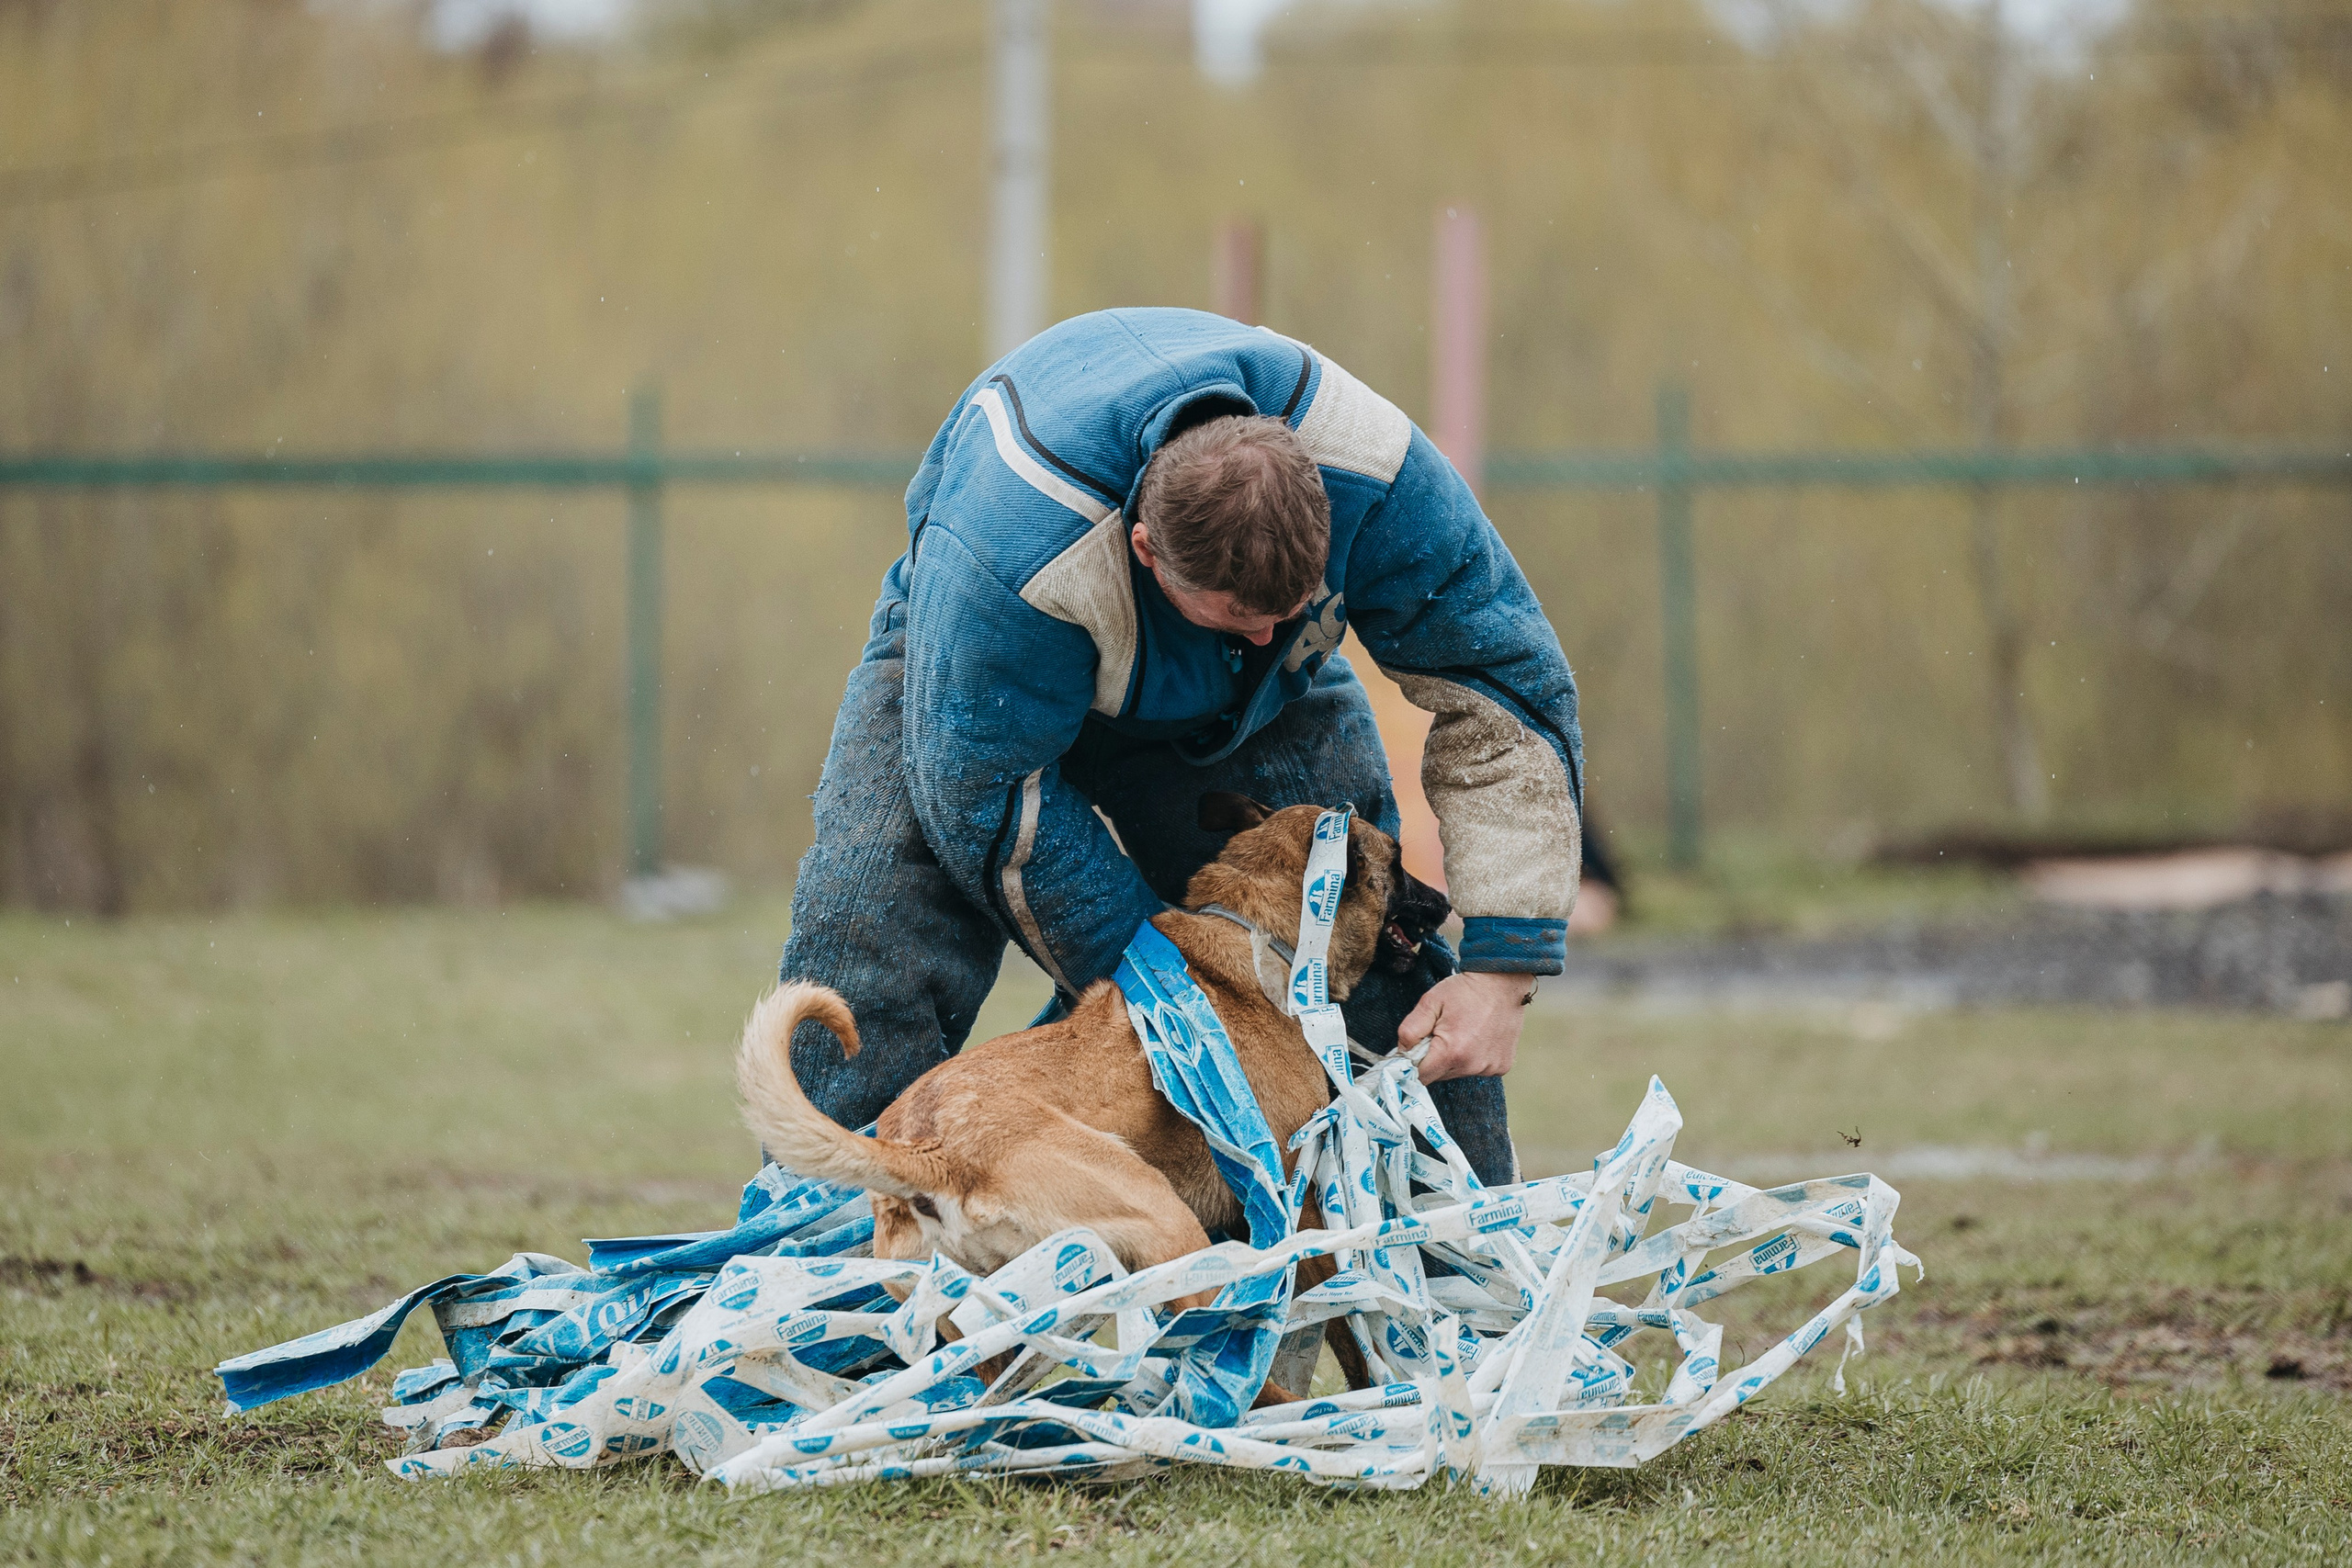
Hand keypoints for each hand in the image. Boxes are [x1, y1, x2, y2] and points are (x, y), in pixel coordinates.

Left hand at [1399, 970, 1534, 1082]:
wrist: (1502, 982)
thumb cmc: (1465, 991)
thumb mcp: (1430, 1002)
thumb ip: (1410, 1030)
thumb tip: (1401, 1052)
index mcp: (1451, 1052)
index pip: (1420, 1076)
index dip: (1413, 1064)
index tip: (1416, 1049)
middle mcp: (1472, 1065)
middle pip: (1439, 1076)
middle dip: (1434, 1059)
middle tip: (1441, 1034)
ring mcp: (1489, 1068)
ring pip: (1458, 1073)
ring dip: (1454, 1059)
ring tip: (1462, 1033)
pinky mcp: (1501, 1067)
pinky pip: (1477, 1069)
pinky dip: (1473, 1058)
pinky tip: (1477, 1038)